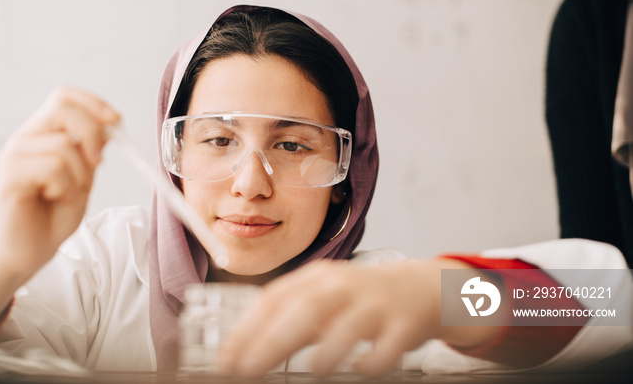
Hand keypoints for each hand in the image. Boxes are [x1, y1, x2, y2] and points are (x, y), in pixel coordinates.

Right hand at [0, 87, 119, 273]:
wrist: (33, 249)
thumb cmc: (56, 212)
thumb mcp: (84, 174)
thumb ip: (92, 149)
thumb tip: (110, 124)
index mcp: (42, 133)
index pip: (64, 97)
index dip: (93, 102)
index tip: (116, 122)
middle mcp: (25, 138)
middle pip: (62, 108)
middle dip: (92, 133)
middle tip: (97, 163)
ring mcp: (14, 155)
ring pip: (64, 145)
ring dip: (79, 174)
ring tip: (66, 192)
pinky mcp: (10, 176)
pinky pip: (53, 168)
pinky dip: (65, 187)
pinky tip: (53, 198)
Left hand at [218, 258, 497, 376]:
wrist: (421, 288)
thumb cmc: (361, 298)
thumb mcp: (324, 297)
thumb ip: (289, 316)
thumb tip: (246, 347)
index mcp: (318, 277)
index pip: (275, 298)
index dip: (248, 327)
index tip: (227, 357)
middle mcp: (344, 286)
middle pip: (306, 308)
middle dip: (274, 340)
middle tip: (247, 370)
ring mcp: (376, 303)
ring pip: (350, 323)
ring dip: (329, 348)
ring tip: (312, 370)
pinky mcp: (405, 323)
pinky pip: (389, 344)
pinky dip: (375, 359)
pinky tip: (361, 370)